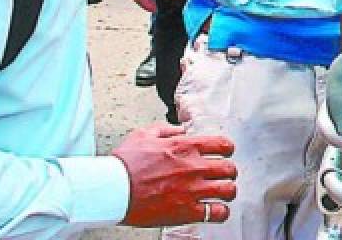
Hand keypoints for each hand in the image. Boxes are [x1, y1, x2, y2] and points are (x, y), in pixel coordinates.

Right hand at [113, 124, 236, 227]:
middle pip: (229, 168)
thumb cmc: (124, 164)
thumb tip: (181, 130)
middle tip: (224, 175)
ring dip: (228, 191)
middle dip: (229, 171)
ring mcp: (191, 190)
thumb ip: (167, 130)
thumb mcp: (144, 134)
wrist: (111, 190)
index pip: (222, 144)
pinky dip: (220, 212)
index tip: (225, 153)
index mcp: (185, 146)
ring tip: (223, 193)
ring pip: (228, 189)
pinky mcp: (186, 211)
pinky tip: (216, 211)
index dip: (227, 149)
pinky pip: (216, 212)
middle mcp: (193, 167)